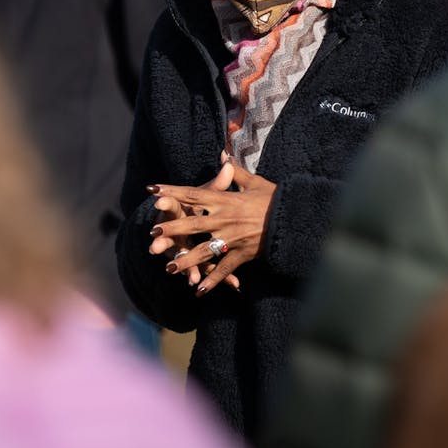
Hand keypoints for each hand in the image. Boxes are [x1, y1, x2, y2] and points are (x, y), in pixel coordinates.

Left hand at [147, 159, 275, 294]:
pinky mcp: (242, 254)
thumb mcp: (254, 182)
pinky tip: (199, 292)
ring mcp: (233, 238)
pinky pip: (224, 269)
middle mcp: (225, 219)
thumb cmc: (274, 198)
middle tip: (152, 233)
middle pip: (193, 224)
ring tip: (168, 268)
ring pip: (205, 250)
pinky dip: (213, 281)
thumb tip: (222, 156)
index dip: (171, 192)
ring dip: (186, 260)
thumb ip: (234, 172)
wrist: (295, 218)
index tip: (152, 191)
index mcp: (225, 200)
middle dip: (172, 229)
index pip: (193, 194)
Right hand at [148, 189, 223, 288]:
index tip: (159, 200)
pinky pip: (198, 267)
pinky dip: (202, 276)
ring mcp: (181, 246)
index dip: (166, 203)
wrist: (185, 226)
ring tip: (179, 273)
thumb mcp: (207, 195)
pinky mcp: (191, 260)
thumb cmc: (198, 206)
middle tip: (154, 246)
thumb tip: (227, 162)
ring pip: (181, 255)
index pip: (171, 204)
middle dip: (162, 241)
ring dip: (180, 265)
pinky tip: (199, 285)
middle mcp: (176, 229)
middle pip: (169, 235)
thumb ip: (217, 183)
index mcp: (179, 210)